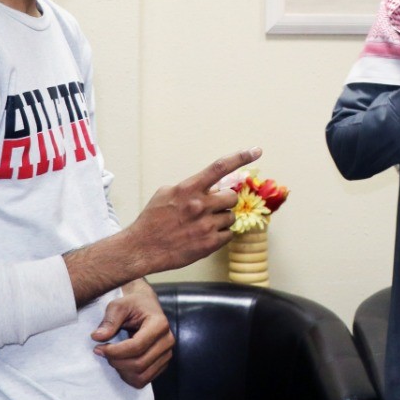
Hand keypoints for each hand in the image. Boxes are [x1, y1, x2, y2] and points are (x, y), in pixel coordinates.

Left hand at [91, 280, 173, 387]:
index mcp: (160, 324)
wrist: (145, 306)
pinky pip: (144, 380)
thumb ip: (109, 320)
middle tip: (103, 352)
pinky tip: (121, 363)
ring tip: (112, 358)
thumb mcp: (119, 305)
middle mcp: (168, 340)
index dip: (114, 351)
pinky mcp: (162, 363)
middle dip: (116, 362)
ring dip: (122, 371)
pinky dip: (129, 377)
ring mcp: (167, 354)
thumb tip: (98, 337)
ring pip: (141, 376)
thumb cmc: (133, 304)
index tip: (98, 347)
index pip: (137, 347)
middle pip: (139, 364)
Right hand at [124, 147, 259, 274]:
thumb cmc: (153, 220)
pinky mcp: (209, 244)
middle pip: (231, 197)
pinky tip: (204, 236)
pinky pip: (228, 234)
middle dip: (224, 202)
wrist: (142, 249)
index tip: (257, 150)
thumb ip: (190, 187)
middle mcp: (200, 205)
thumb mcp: (166, 194)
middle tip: (211, 208)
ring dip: (221, 220)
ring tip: (202, 225)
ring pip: (231, 217)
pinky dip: (220, 235)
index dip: (241, 157)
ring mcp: (206, 225)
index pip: (220, 167)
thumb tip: (212, 186)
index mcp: (188, 189)